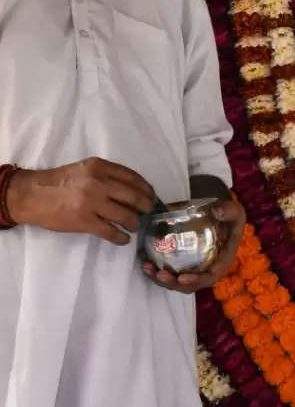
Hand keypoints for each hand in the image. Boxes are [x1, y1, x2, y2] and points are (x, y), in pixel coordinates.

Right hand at [6, 157, 155, 243]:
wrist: (30, 195)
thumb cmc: (58, 182)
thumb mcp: (84, 170)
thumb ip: (107, 176)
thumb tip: (135, 190)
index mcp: (99, 167)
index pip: (134, 178)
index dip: (147, 189)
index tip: (152, 196)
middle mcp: (98, 183)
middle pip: (135, 197)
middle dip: (146, 207)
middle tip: (147, 212)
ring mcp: (92, 203)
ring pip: (127, 216)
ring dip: (134, 223)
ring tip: (133, 226)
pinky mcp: (84, 221)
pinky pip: (112, 232)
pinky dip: (121, 237)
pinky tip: (123, 238)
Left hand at [142, 190, 245, 292]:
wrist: (219, 213)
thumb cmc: (227, 214)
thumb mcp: (234, 210)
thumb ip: (229, 211)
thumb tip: (217, 212)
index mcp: (222, 260)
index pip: (211, 276)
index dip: (197, 280)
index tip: (182, 278)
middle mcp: (209, 268)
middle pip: (192, 284)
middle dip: (174, 283)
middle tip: (159, 274)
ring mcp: (195, 267)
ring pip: (178, 282)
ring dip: (162, 279)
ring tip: (147, 268)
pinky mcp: (183, 262)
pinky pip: (170, 272)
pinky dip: (156, 271)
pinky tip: (145, 263)